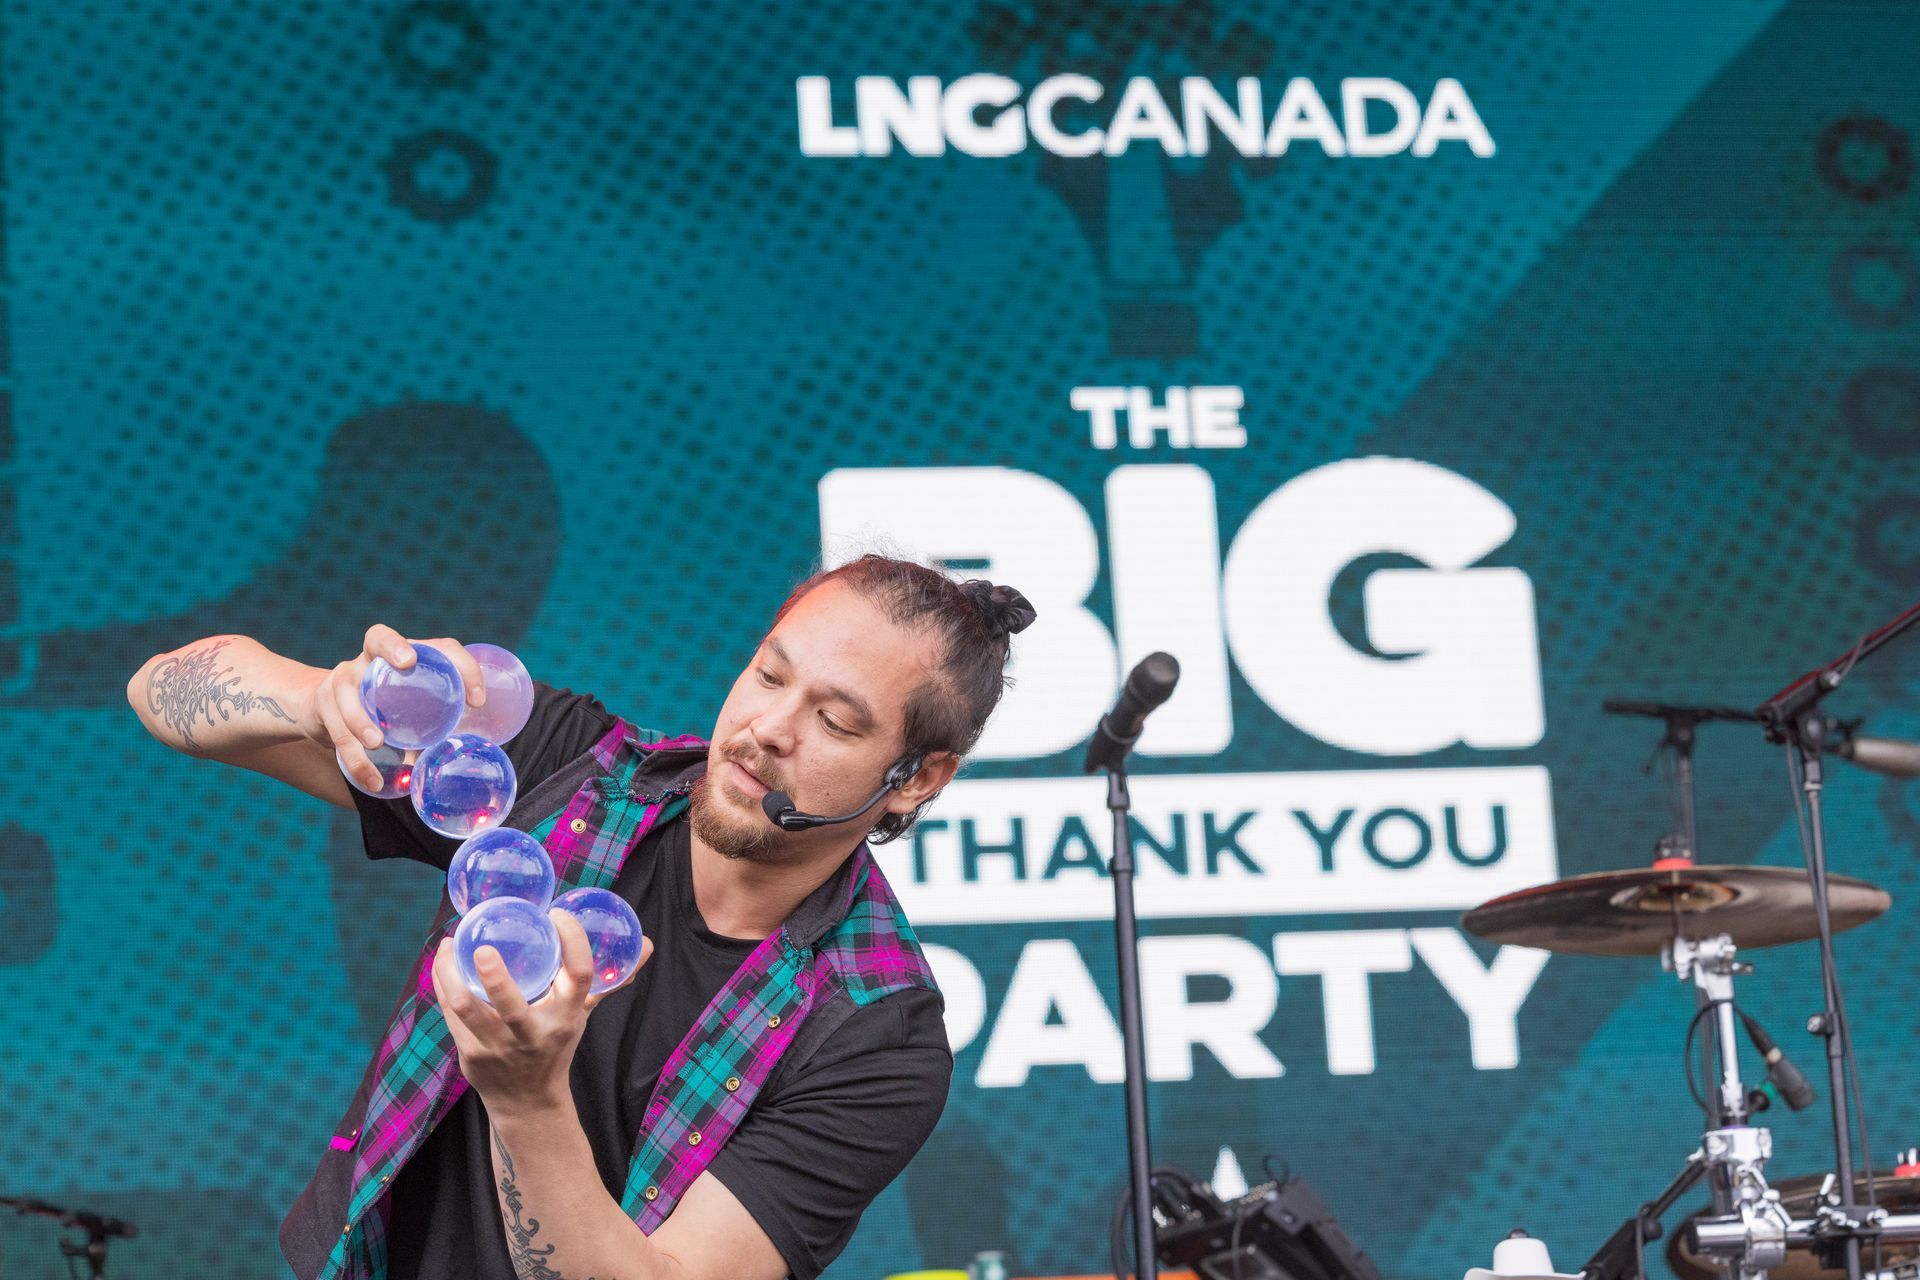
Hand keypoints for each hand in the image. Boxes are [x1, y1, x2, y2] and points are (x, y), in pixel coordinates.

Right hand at [311, 623, 486, 791]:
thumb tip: (462, 760)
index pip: (438, 647)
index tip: (477, 700)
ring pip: (349, 691)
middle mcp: (370, 659)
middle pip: (379, 637)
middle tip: (407, 663)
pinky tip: (370, 778)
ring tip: (378, 743)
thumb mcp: (410, 715)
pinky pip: (337, 728)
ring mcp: (343, 677)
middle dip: (393, 646)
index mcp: (404, 660)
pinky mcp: (323, 702)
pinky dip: (355, 757)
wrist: (322, 712)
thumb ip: (433, 729)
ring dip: (362, 717)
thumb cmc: (382, 714)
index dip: (460, 664)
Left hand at [431, 909, 653, 1114]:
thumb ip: (607, 978)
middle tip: (482, 946)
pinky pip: (451, 1014)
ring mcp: (499, 1046)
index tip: (557, 915)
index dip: (572, 942)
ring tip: (449, 944)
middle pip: (514, 1006)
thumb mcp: (583, 1013)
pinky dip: (443, 984)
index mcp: (568, 1015)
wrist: (528, 1103)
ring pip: (468, 1009)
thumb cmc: (556, 1044)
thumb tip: (645, 944)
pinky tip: (443, 962)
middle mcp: (535, 1033)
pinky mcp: (471, 1054)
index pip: (579, 976)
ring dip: (453, 976)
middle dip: (496, 977)